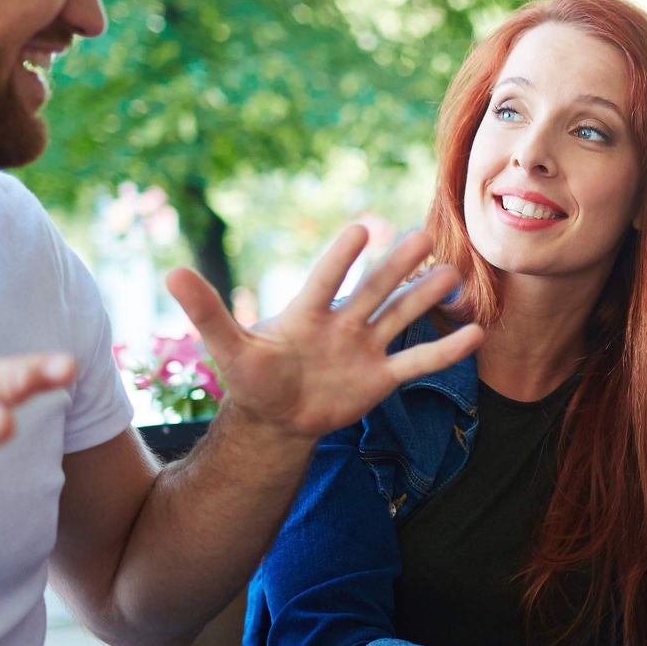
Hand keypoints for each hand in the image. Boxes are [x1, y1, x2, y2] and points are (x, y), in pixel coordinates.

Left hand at [168, 225, 482, 442]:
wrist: (277, 417)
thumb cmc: (251, 378)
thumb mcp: (227, 347)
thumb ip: (207, 312)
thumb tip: (170, 272)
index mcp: (307, 312)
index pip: (325, 279)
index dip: (341, 257)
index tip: (361, 228)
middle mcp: (343, 323)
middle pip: (374, 290)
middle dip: (396, 266)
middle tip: (423, 235)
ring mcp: (365, 349)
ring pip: (401, 318)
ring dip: (426, 298)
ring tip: (454, 274)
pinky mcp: (381, 378)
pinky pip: (417, 362)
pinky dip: (445, 352)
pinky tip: (476, 335)